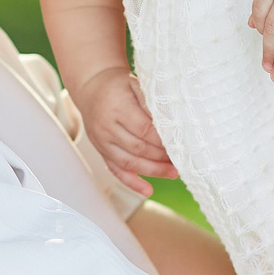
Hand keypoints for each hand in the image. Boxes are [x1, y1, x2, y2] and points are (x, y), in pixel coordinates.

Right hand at [72, 66, 174, 193]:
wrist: (91, 88)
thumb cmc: (117, 86)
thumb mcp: (135, 84)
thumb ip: (150, 102)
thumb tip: (171, 121)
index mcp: (116, 107)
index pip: (143, 129)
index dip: (162, 139)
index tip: (179, 143)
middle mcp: (106, 127)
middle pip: (137, 148)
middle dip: (161, 157)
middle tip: (181, 160)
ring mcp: (101, 142)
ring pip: (128, 162)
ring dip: (153, 171)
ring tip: (173, 173)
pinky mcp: (101, 151)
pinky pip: (116, 170)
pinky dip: (132, 183)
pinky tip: (148, 190)